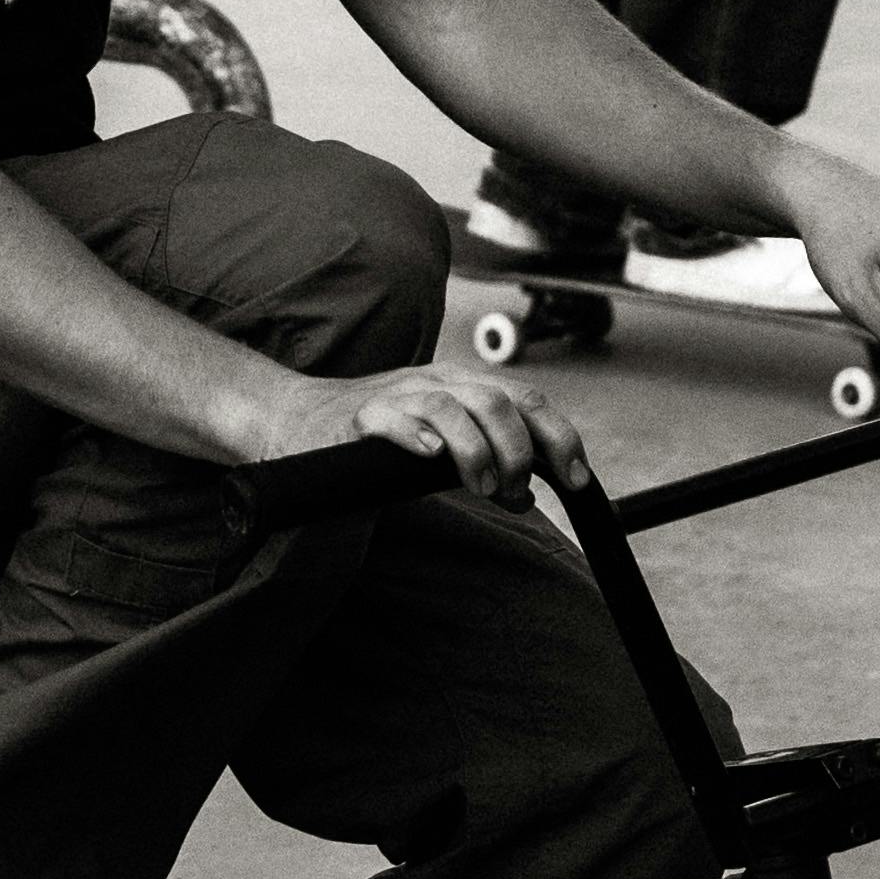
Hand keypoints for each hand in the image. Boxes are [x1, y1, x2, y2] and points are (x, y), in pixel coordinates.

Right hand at [239, 357, 592, 503]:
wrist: (301, 423)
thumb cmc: (378, 440)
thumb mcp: (443, 447)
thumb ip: (486, 462)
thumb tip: (528, 495)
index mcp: (462, 387)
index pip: (527, 400)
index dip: (559, 438)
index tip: (578, 480)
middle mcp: (434, 383)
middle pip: (496, 400)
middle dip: (519, 449)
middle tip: (515, 492)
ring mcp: (396, 395)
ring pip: (450, 406)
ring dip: (476, 449)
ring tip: (484, 487)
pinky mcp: (358, 417)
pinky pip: (391, 418)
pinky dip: (415, 434)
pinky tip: (430, 456)